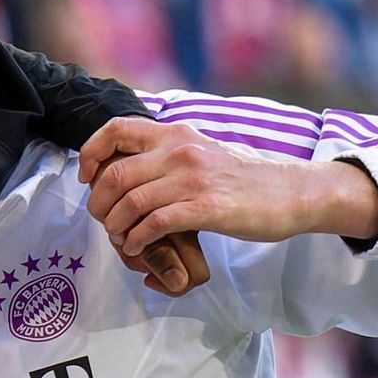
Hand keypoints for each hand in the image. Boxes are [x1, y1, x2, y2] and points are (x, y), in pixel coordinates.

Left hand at [83, 120, 377, 278]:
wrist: (290, 192)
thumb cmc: (244, 179)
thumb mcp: (202, 152)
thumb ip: (168, 156)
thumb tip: (130, 170)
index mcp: (177, 134)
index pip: (117, 129)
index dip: (91, 153)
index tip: (87, 178)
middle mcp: (181, 150)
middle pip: (116, 174)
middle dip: (99, 203)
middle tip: (104, 221)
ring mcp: (194, 178)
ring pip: (131, 201)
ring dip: (117, 227)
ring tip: (122, 239)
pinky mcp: (206, 207)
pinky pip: (155, 224)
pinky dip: (139, 239)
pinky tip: (140, 248)